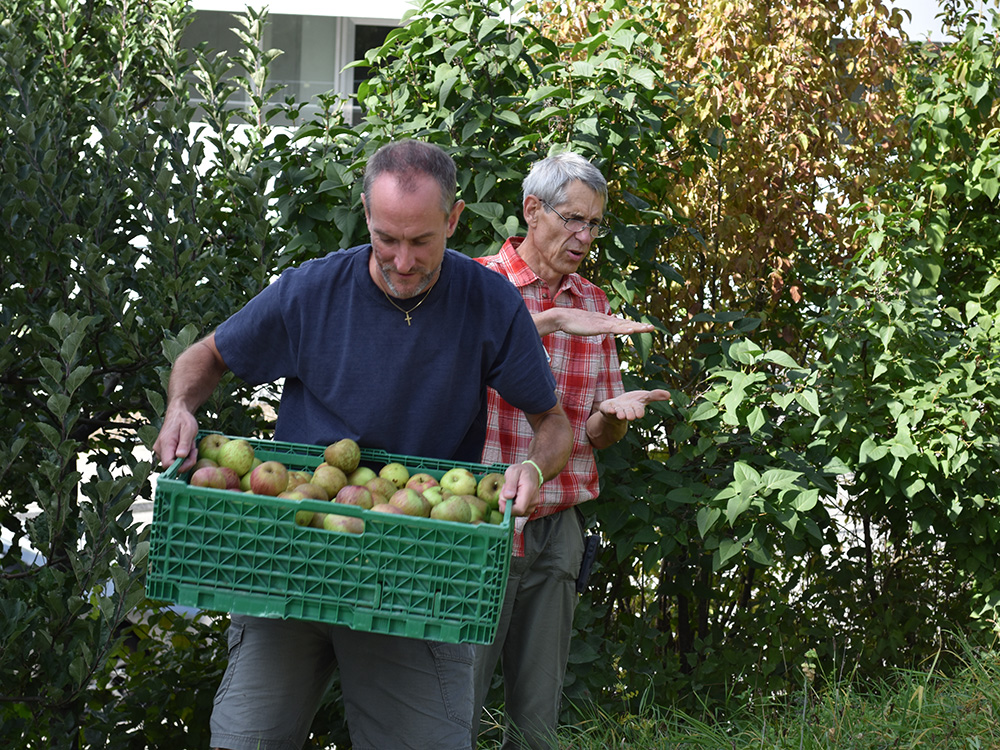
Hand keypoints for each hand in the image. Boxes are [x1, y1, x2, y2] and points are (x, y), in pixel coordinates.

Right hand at [152, 407, 199, 472]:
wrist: (178, 413)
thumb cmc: (183, 419)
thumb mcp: (189, 429)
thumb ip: (184, 443)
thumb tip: (180, 456)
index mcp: (164, 444)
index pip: (168, 464)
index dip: (181, 466)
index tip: (192, 458)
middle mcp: (159, 449)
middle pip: (171, 466)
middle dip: (186, 462)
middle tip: (194, 450)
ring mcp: (160, 451)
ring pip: (173, 464)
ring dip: (185, 459)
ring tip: (190, 446)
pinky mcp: (163, 451)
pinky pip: (173, 459)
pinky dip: (182, 456)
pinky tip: (187, 447)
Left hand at [497, 461, 541, 516]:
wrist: (532, 472)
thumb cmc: (521, 471)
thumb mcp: (513, 472)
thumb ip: (510, 484)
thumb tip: (508, 496)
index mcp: (529, 491)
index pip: (519, 509)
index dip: (507, 509)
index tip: (500, 501)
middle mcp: (533, 501)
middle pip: (516, 512)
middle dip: (506, 505)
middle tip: (504, 491)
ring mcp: (533, 505)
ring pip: (517, 513)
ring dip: (509, 505)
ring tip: (510, 492)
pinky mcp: (530, 508)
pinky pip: (519, 512)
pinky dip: (513, 506)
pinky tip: (513, 497)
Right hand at [535, 308, 657, 336]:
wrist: (561, 317)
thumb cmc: (571, 322)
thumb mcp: (587, 325)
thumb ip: (595, 325)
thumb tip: (602, 325)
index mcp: (604, 321)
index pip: (621, 324)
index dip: (633, 325)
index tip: (644, 327)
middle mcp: (606, 320)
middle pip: (625, 323)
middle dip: (639, 326)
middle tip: (652, 328)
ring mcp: (602, 323)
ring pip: (623, 326)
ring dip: (636, 327)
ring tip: (648, 328)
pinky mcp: (598, 326)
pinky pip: (613, 329)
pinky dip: (623, 328)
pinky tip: (632, 330)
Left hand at [599, 389, 671, 421]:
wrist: (616, 409)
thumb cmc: (632, 403)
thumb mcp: (644, 397)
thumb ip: (655, 395)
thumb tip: (669, 394)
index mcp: (636, 409)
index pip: (639, 410)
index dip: (639, 412)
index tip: (639, 414)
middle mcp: (626, 412)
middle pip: (629, 413)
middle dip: (629, 414)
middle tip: (629, 416)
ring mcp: (616, 411)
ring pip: (618, 413)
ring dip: (619, 414)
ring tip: (620, 415)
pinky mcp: (607, 409)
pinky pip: (607, 410)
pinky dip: (609, 410)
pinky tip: (610, 409)